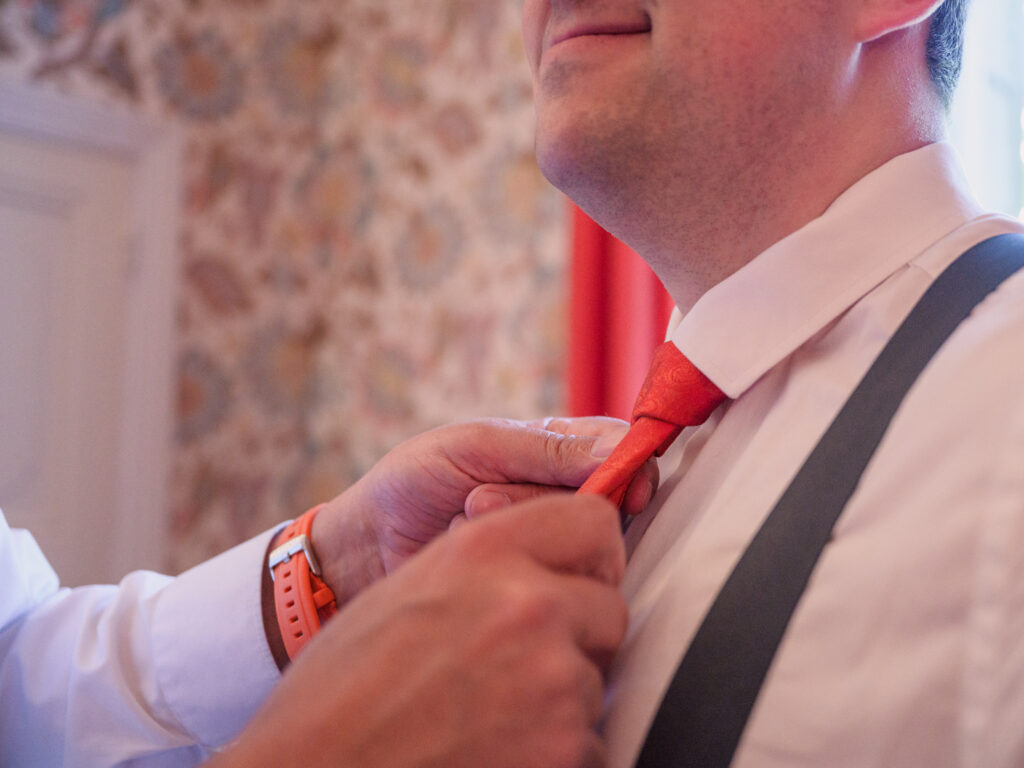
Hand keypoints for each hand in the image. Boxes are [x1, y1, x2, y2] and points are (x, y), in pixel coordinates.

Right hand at [213, 494, 627, 767]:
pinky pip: (592, 740)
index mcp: (484, 551)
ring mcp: (553, 678)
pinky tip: (496, 748)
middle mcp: (528, 603)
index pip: (593, 521)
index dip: (590, 553)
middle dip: (579, 633)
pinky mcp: (566, 747)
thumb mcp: (411, 589)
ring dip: (561, 696)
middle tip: (524, 661)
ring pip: (596, 678)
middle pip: (608, 606)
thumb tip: (550, 566)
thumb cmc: (343, 687)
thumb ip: (489, 564)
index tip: (580, 577)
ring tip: (490, 712)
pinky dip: (556, 749)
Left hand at [310, 417, 655, 604]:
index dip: (632, 465)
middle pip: (602, 498)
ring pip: (574, 535)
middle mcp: (557, 494)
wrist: (365, 548)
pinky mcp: (530, 580)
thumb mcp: (474, 447)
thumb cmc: (413, 483)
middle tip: (481, 496)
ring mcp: (544, 540)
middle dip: (541, 497)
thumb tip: (622, 451)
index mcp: (550, 449)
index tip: (627, 487)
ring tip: (464, 515)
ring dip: (515, 521)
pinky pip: (550, 571)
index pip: (618, 448)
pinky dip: (508, 556)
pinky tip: (466, 544)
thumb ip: (547, 450)